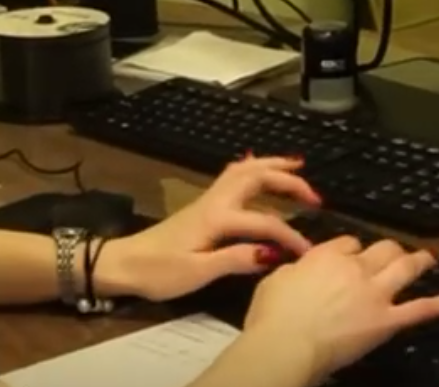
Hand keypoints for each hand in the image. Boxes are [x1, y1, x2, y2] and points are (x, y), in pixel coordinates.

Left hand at [99, 155, 319, 301]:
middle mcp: (212, 202)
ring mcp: (206, 202)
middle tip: (315, 194)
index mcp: (215, 219)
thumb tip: (273, 252)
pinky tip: (260, 173)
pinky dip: (252, 171)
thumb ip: (235, 260)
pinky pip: (232, 179)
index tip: (309, 254)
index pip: (264, 223)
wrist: (123, 263)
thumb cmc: (157, 271)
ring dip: (270, 167)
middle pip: (252, 176)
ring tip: (296, 168)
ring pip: (241, 172)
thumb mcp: (197, 272)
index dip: (290, 237)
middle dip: (286, 179)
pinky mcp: (201, 207)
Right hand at [244, 235, 438, 382]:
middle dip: (387, 249)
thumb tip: (305, 270)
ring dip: (417, 260)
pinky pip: (420, 309)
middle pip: (380, 248)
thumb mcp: (277, 278)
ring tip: (427, 257)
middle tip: (391, 253)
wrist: (288, 342)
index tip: (350, 254)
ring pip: (404, 268)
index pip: (348, 242)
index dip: (351, 248)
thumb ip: (298, 269)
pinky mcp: (388, 321)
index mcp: (325, 255)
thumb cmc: (272, 311)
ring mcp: (375, 293)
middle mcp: (354, 267)